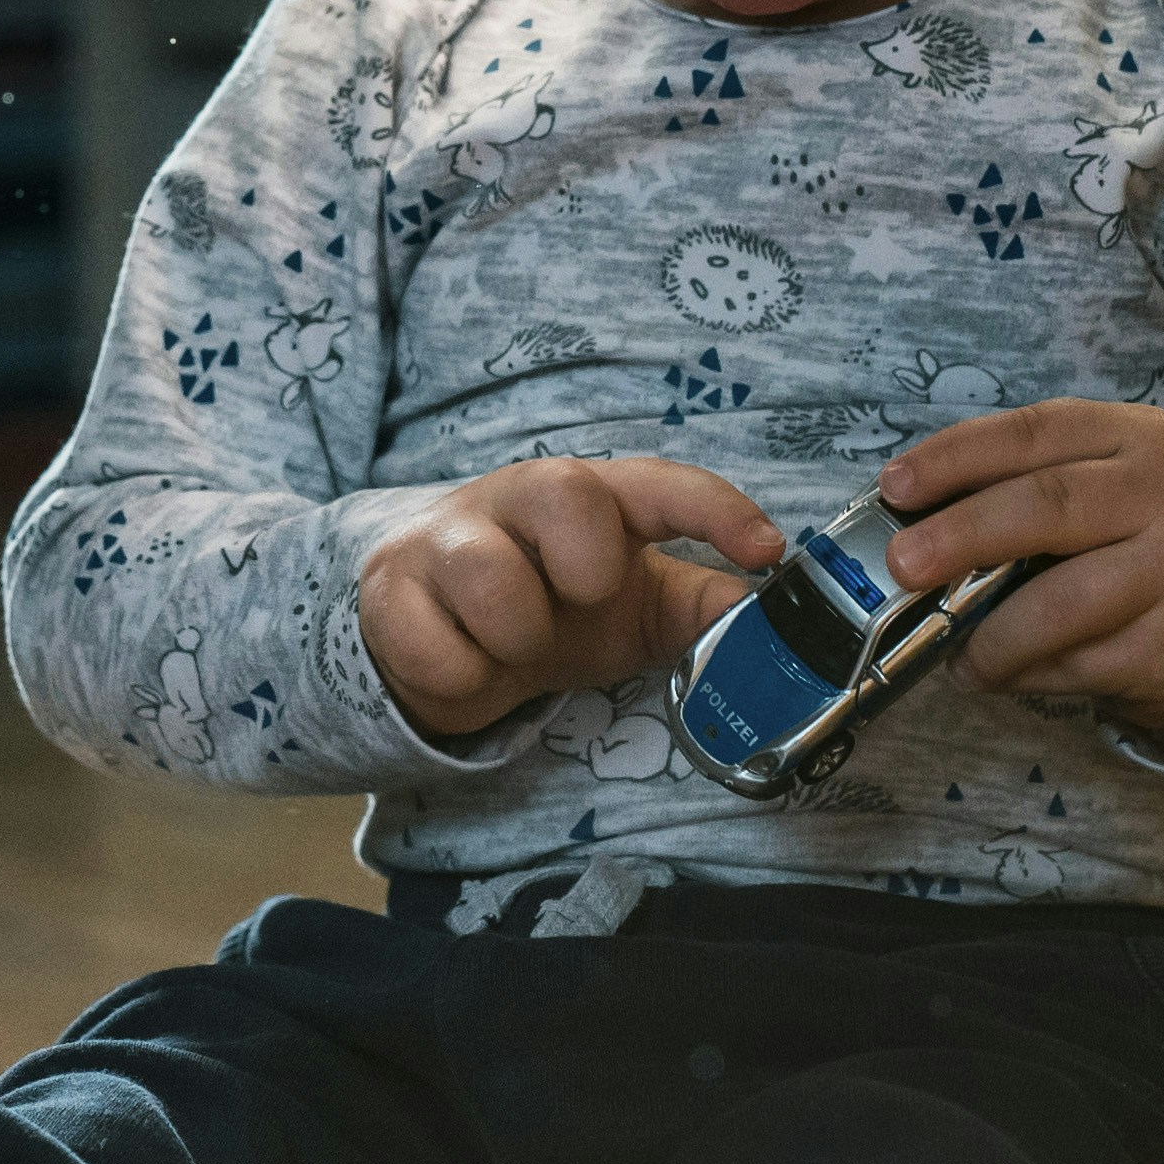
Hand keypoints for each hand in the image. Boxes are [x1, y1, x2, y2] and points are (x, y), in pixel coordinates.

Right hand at [360, 457, 786, 743]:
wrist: (439, 639)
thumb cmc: (552, 608)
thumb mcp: (636, 611)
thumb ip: (702, 609)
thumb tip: (773, 620)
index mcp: (592, 497)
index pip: (658, 482)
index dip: (714, 507)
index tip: (766, 550)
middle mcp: (519, 495)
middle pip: (566, 490)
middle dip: (586, 565)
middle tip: (577, 606)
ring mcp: (447, 535)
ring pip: (492, 581)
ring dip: (517, 641)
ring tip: (514, 644)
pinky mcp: (390, 588)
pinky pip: (441, 654)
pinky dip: (465, 680)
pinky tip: (463, 659)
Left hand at [881, 403, 1163, 749]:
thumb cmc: (1149, 534)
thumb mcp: (1109, 479)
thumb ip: (1027, 485)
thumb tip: (912, 520)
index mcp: (1136, 439)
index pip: (1034, 433)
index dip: (955, 458)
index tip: (895, 487)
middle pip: (1047, 507)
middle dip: (961, 535)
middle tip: (901, 564)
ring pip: (1058, 605)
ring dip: (987, 634)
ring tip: (949, 649)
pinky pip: (1076, 666)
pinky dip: (1023, 673)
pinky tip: (1001, 672)